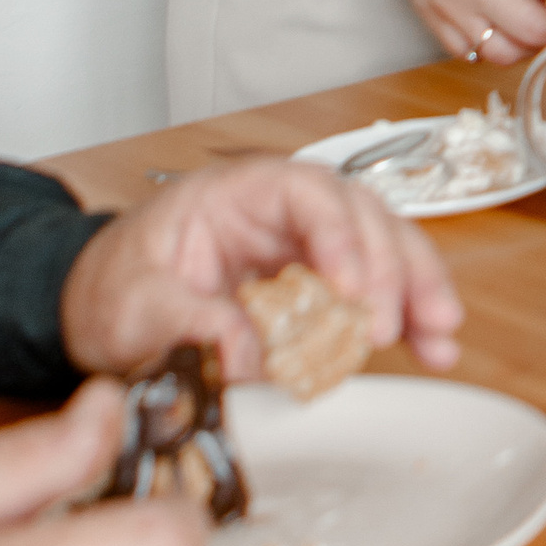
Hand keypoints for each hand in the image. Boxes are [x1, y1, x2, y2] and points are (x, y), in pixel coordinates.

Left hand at [60, 159, 462, 380]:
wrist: (104, 311)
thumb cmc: (114, 289)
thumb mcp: (134, 305)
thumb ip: (187, 323)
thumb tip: (249, 353)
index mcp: (239, 192)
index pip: (307, 194)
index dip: (338, 236)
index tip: (349, 290)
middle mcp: (286, 211)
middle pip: (362, 219)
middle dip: (388, 270)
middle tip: (384, 328)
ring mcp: (309, 247)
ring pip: (385, 250)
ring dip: (418, 292)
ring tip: (441, 336)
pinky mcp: (322, 287)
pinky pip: (376, 292)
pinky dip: (408, 318)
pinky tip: (435, 347)